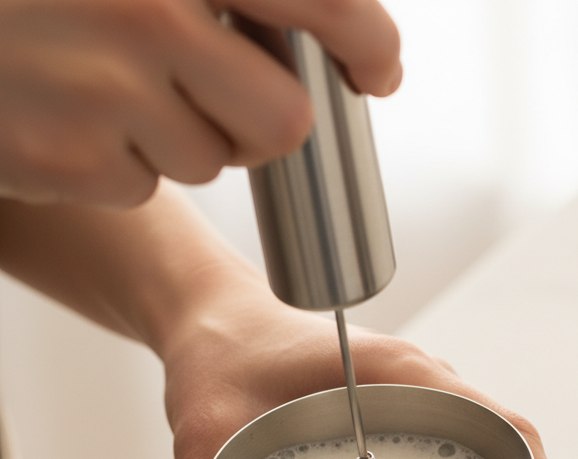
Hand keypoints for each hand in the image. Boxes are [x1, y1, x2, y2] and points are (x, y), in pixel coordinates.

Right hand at [0, 0, 400, 206]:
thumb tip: (339, 27)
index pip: (323, 0)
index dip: (367, 42)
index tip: (377, 69)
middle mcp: (145, 14)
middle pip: (284, 120)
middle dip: (260, 121)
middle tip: (214, 93)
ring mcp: (102, 92)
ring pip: (210, 159)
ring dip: (176, 136)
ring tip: (102, 81)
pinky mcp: (68, 160)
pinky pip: (142, 186)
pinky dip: (114, 161)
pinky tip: (66, 110)